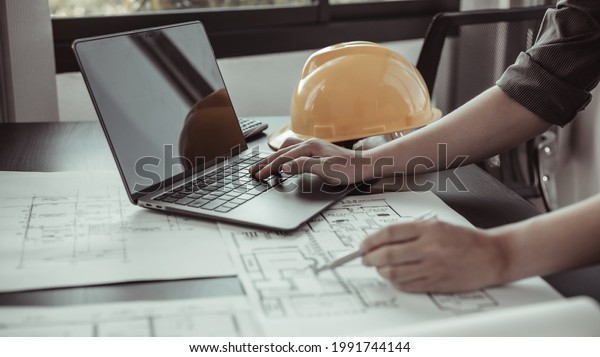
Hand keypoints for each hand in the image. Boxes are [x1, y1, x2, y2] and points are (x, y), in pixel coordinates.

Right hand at [250, 137, 375, 184]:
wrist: (364, 165)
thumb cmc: (348, 169)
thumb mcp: (324, 170)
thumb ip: (302, 166)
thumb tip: (283, 166)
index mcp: (309, 147)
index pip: (283, 158)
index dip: (269, 168)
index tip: (258, 176)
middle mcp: (309, 143)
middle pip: (281, 151)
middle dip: (266, 161)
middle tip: (253, 170)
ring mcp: (313, 145)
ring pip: (286, 148)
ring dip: (274, 156)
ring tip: (264, 165)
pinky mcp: (316, 150)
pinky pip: (294, 150)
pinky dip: (283, 155)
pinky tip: (283, 160)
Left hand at [361, 219, 508, 292]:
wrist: (492, 255)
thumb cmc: (466, 240)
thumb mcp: (438, 225)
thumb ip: (412, 232)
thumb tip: (382, 241)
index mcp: (428, 229)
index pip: (389, 233)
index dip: (371, 240)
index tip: (363, 245)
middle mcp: (429, 247)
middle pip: (387, 254)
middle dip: (370, 258)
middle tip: (365, 259)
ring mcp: (433, 267)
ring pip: (394, 273)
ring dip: (382, 271)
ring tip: (380, 268)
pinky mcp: (437, 283)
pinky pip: (408, 285)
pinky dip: (396, 282)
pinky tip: (396, 278)